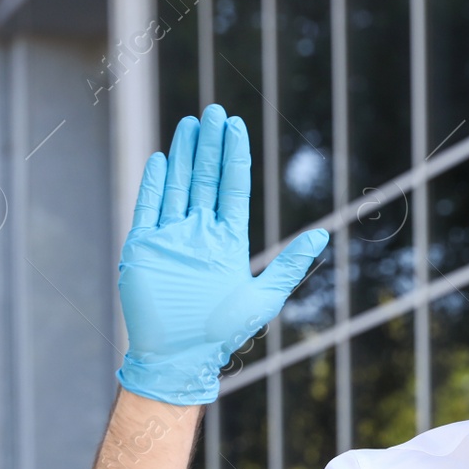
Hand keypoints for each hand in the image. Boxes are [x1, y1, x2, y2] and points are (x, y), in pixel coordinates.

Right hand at [116, 104, 328, 404]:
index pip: (232, 188)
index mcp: (228, 240)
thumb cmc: (222, 332)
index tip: (236, 126)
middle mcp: (200, 233)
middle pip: (205, 179)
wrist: (181, 356)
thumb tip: (324, 235)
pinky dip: (154, 184)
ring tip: (190, 124)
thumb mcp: (264, 296)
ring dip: (182, 155)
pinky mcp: (143, 248)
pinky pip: (149, 208)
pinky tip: (160, 158)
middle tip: (214, 111)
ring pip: (178, 186)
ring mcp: (171, 238)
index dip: (233, 157)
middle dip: (209, 146)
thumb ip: (290, 264)